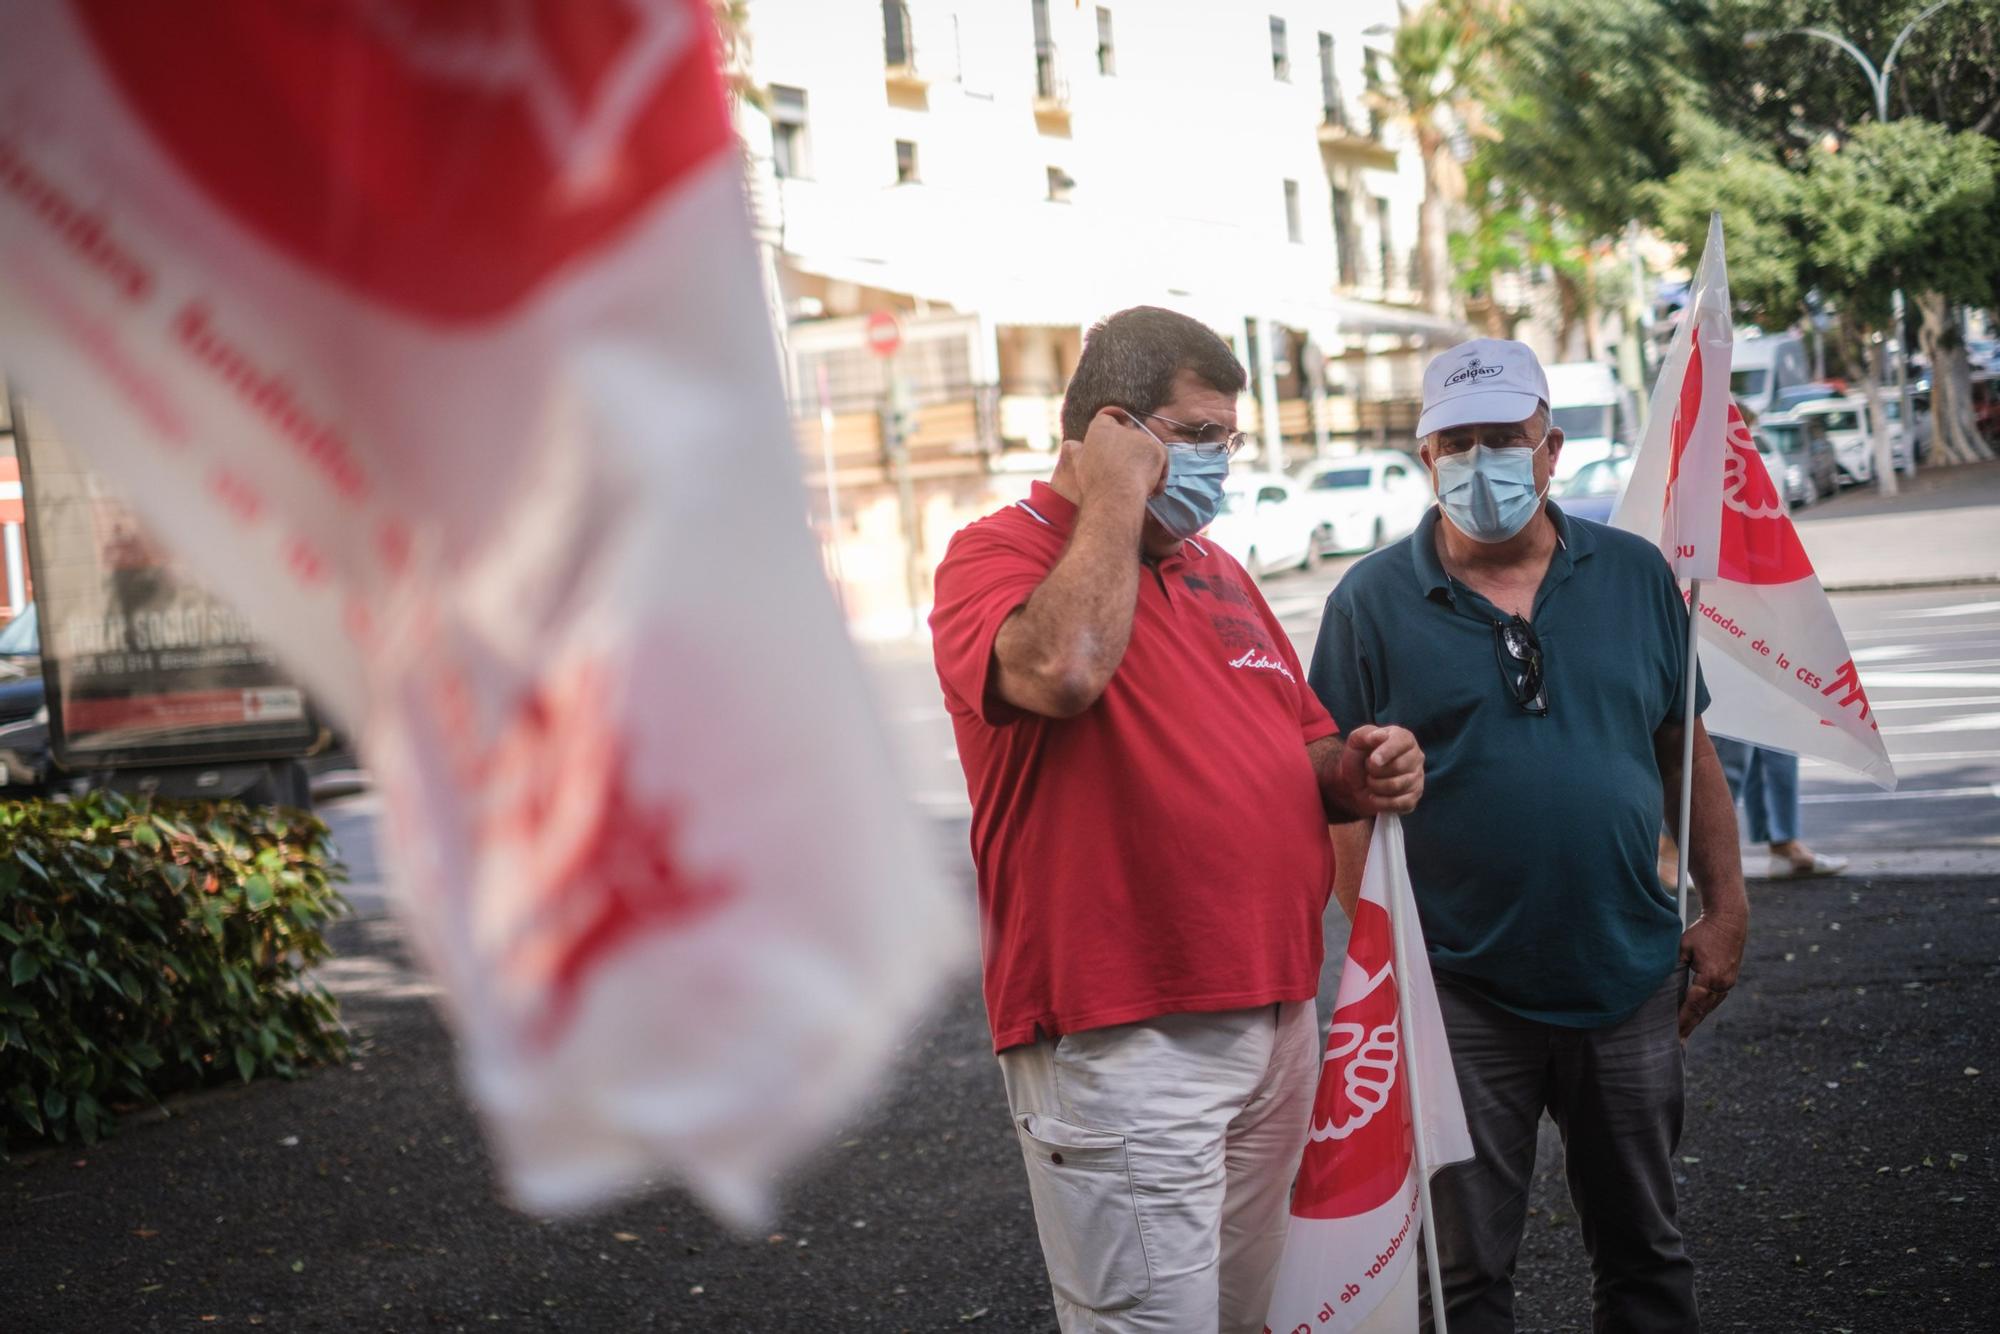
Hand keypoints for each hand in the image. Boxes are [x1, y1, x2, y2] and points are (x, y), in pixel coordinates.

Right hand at [1064, 407, 1166, 504]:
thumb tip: (1071, 444)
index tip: (1115, 445)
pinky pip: (1162, 460)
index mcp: (1100, 427)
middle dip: (1130, 451)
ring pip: (1147, 447)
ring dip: (1145, 464)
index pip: (1108, 417)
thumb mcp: (1078, 464)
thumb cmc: (1094, 483)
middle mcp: (1122, 428)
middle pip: (1129, 433)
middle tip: (1126, 473)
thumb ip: (1076, 450)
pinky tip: (1152, 490)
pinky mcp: (1157, 449)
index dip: (1113, 427)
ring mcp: (1142, 437)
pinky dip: (1159, 475)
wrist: (1114, 495)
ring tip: (1138, 485)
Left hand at [1338, 724, 1423, 814]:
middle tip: (1368, 770)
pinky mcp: (1414, 798)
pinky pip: (1400, 803)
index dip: (1385, 752)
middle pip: (1398, 766)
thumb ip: (1365, 735)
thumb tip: (1381, 736)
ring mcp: (1417, 778)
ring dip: (1375, 786)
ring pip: (1397, 786)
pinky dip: (1381, 802)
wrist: (1353, 783)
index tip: (1372, 760)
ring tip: (1371, 781)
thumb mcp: (1355, 741)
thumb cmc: (1358, 758)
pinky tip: (1375, 796)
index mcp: (1404, 738)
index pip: (1401, 742)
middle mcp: (1416, 756)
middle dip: (1375, 771)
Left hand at [1678, 910, 1746, 1039]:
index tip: (1672, 1034)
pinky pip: (1715, 999)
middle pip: (1702, 1011)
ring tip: (1683, 1032)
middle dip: (1688, 1026)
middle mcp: (1722, 984)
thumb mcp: (1683, 946)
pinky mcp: (1729, 980)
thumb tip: (1659, 983)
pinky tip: (1695, 1015)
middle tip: (1676, 1043)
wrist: (1729, 920)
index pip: (1692, 1006)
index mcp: (1710, 978)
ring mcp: (1728, 983)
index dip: (1681, 1021)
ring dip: (1696, 1019)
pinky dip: (1704, 1008)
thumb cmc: (1703, 931)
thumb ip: (1673, 966)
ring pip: (1709, 1007)